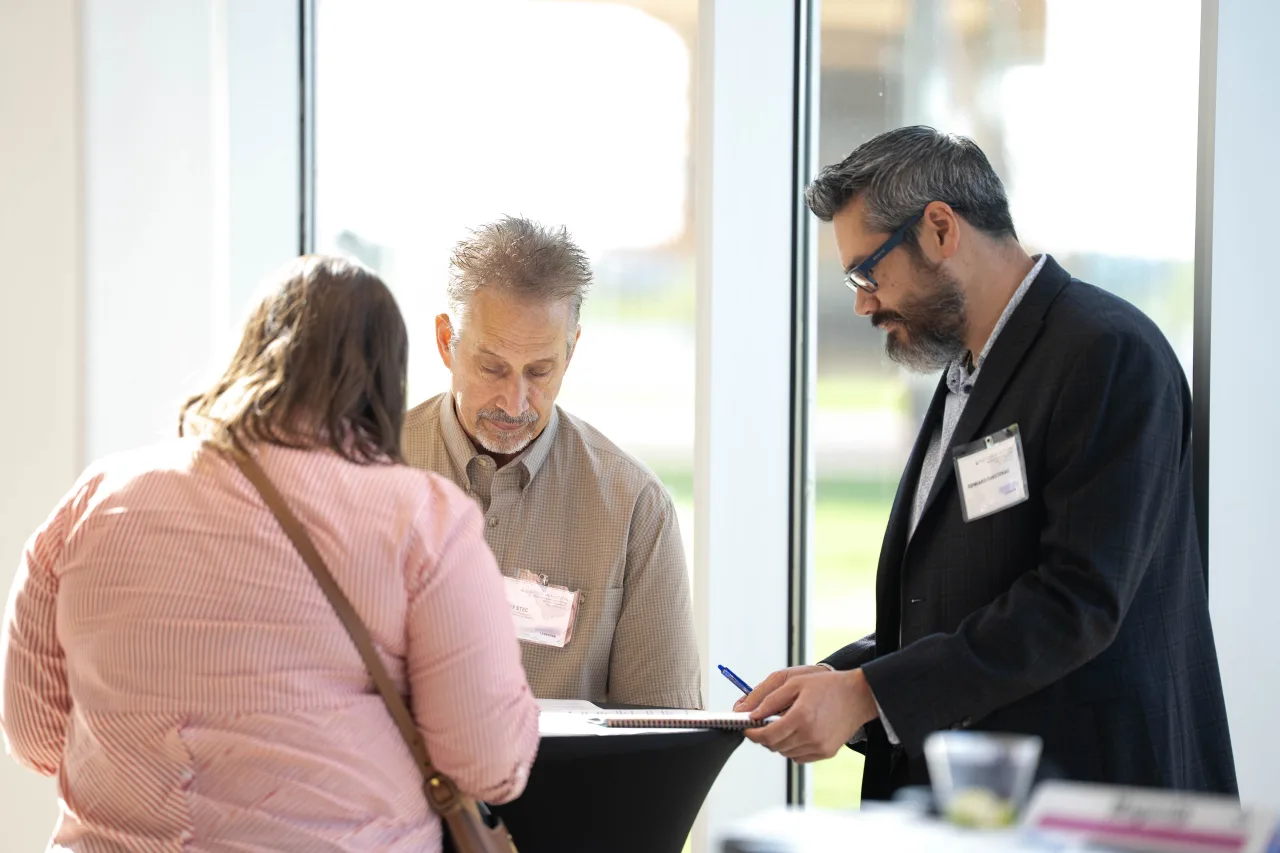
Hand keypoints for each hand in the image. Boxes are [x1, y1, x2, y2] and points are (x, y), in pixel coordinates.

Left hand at [741, 668, 879, 762]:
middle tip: (762, 724)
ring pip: (785, 753)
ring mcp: (819, 747)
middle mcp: (810, 735)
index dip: (752, 733)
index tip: (747, 728)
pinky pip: (799, 757)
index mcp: (800, 716)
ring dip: (778, 742)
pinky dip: (792, 748)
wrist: (858, 696)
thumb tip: (750, 714)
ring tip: (783, 724)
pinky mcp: (826, 752)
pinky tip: (797, 732)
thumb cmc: (827, 686)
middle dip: (763, 736)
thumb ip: (769, 699)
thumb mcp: (795, 683)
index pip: (766, 735)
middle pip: (774, 746)